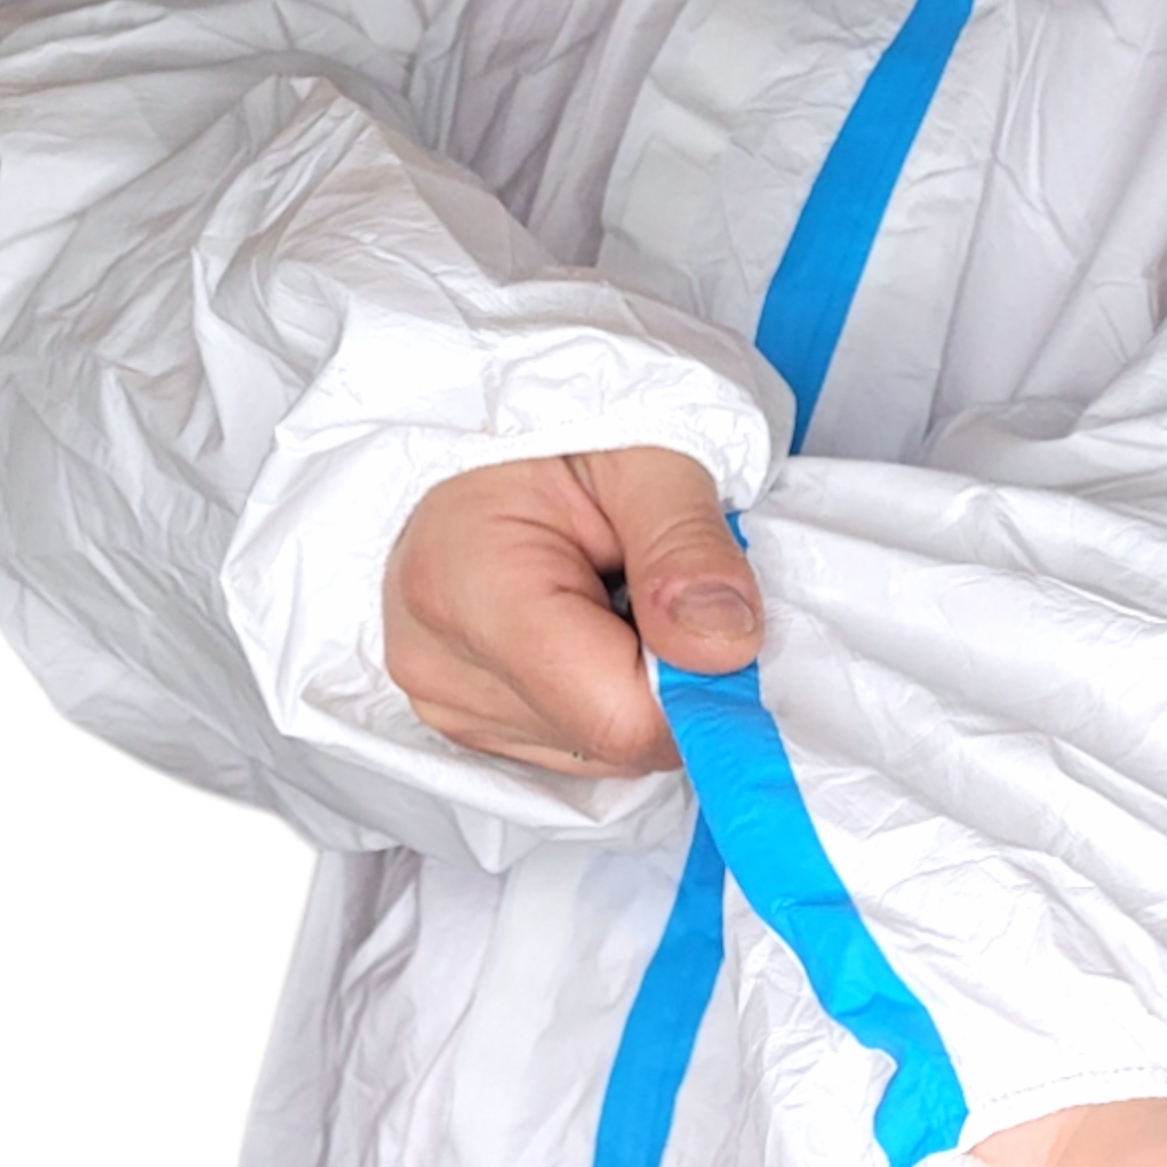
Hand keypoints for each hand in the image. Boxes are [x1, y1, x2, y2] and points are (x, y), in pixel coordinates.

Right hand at [382, 446, 760, 771]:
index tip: (717, 621)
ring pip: (599, 751)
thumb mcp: (646, 451)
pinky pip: (571, 742)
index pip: (619, 717)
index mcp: (468, 591)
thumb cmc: (555, 417)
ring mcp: (444, 700)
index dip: (696, 689)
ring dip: (635, 685)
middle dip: (667, 679)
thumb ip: (688, 548)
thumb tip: (726, 648)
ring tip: (610, 589)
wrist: (483, 415)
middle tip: (652, 582)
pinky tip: (585, 621)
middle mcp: (439, 667)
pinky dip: (600, 692)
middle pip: (612, 741)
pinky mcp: (461, 716)